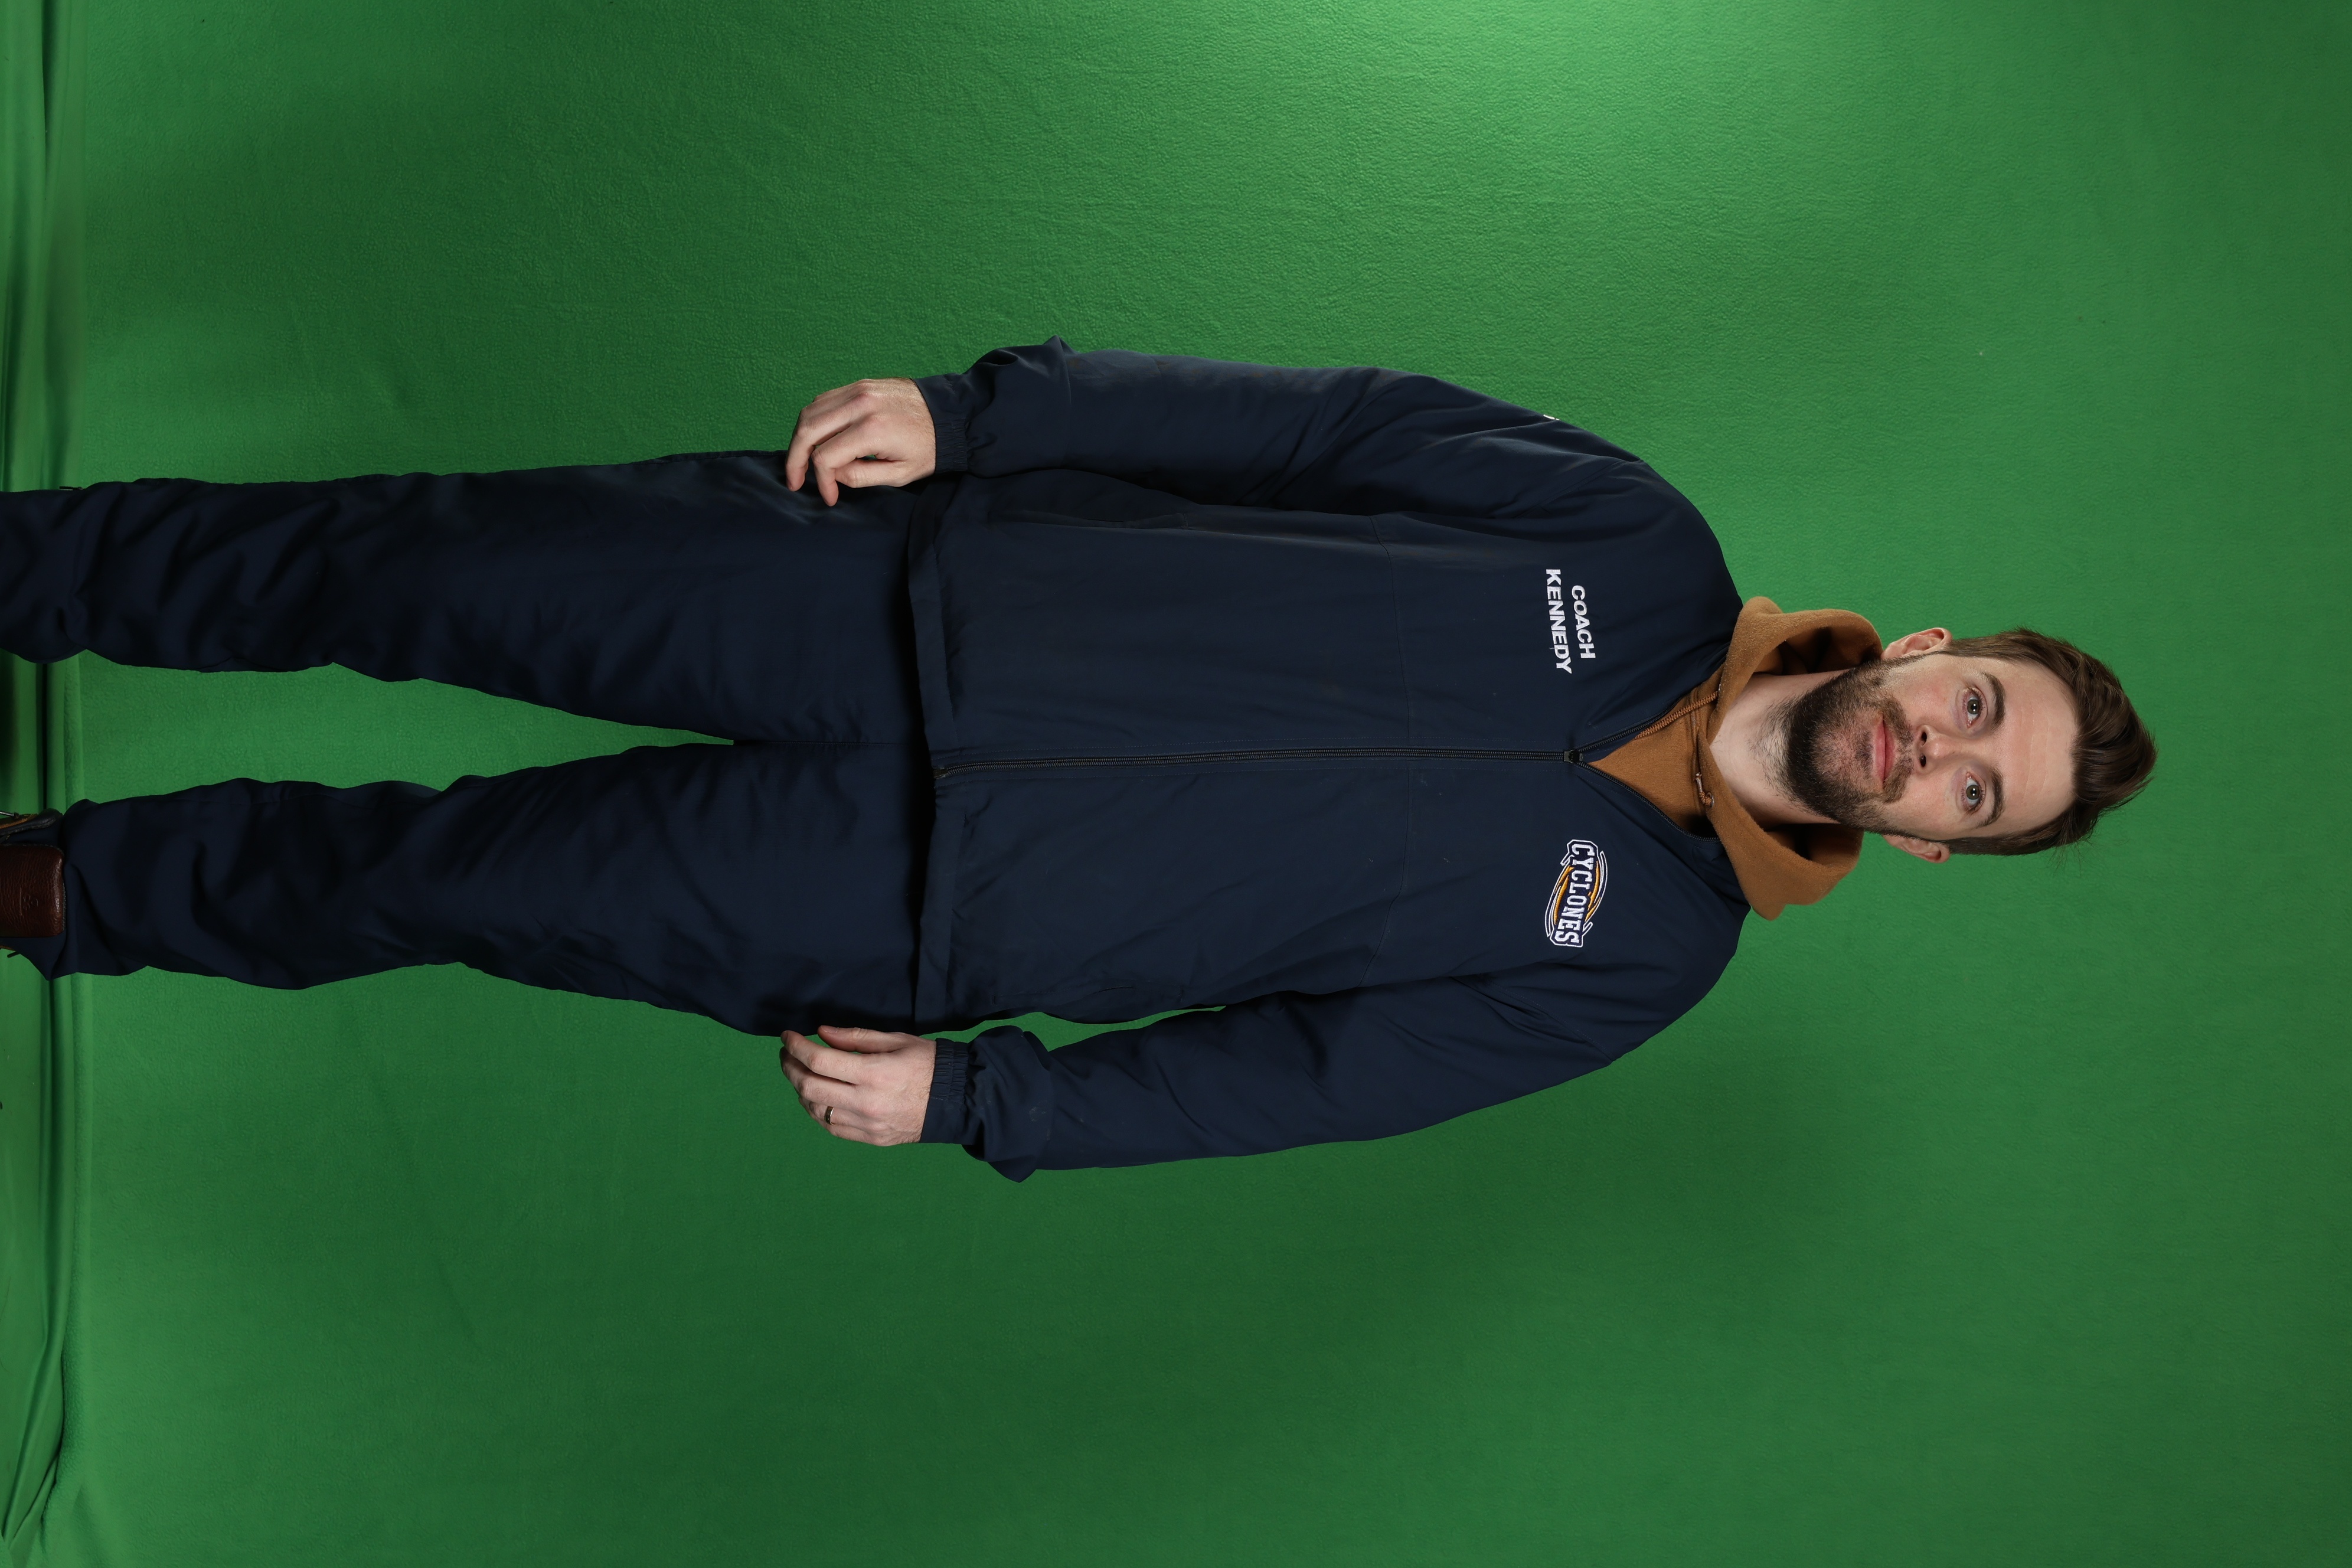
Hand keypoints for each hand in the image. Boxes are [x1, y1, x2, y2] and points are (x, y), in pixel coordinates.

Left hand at [780, 1026, 936, 1145]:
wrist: (958, 1100)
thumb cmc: (929, 1063)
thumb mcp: (896, 1040)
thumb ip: (855, 1037)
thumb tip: (821, 1033)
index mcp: (874, 1073)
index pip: (819, 1060)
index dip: (796, 1046)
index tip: (787, 1036)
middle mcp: (866, 1102)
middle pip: (809, 1087)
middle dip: (790, 1068)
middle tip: (787, 1055)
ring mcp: (867, 1124)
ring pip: (816, 1110)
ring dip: (800, 1090)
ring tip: (801, 1073)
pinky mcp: (870, 1138)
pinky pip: (831, 1127)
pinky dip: (816, 1110)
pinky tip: (816, 1097)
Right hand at [783, 377, 936, 505]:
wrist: (952, 414)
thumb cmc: (930, 447)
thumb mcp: (899, 474)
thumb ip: (860, 477)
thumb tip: (831, 474)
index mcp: (871, 430)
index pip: (826, 458)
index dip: (822, 482)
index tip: (830, 497)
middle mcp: (860, 405)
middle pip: (808, 430)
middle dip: (795, 459)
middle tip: (794, 480)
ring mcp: (858, 390)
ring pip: (810, 412)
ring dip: (800, 438)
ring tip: (801, 461)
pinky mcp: (860, 384)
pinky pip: (824, 400)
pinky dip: (814, 420)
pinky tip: (816, 438)